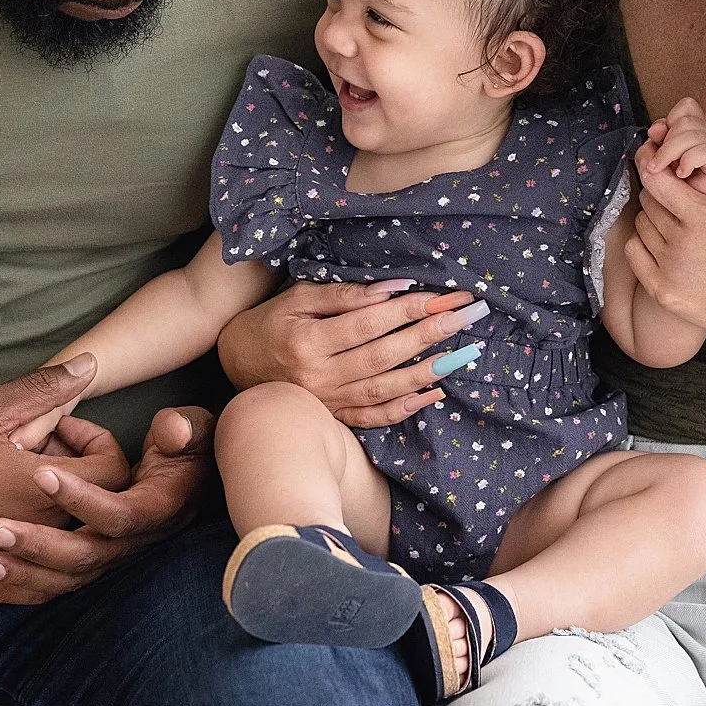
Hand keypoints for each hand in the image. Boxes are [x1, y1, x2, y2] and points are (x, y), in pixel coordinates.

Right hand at [0, 357, 130, 578]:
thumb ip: (44, 388)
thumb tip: (91, 365)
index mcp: (50, 492)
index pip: (115, 471)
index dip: (96, 440)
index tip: (58, 427)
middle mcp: (45, 533)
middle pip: (92, 501)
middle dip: (73, 468)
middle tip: (33, 448)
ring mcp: (22, 559)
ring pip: (64, 528)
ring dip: (50, 496)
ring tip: (9, 473)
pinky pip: (34, 552)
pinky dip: (26, 525)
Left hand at [0, 404, 217, 603]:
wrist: (189, 483)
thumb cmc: (185, 451)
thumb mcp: (189, 433)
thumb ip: (182, 430)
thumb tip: (173, 429)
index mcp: (155, 510)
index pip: (119, 515)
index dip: (82, 497)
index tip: (41, 472)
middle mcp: (131, 544)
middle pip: (83, 556)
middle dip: (36, 543)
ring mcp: (104, 561)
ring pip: (59, 581)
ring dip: (17, 574)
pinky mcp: (80, 570)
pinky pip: (43, 590)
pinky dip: (7, 591)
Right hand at [215, 278, 482, 426]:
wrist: (237, 367)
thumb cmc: (270, 323)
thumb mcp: (297, 298)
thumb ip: (342, 295)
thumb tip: (392, 289)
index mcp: (308, 341)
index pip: (369, 323)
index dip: (408, 310)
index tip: (443, 296)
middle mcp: (320, 376)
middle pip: (384, 355)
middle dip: (431, 335)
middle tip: (468, 317)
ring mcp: (328, 402)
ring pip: (385, 388)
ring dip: (428, 372)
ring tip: (463, 354)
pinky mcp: (335, 417)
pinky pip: (376, 416)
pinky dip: (407, 407)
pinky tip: (436, 393)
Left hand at [626, 84, 705, 342]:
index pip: (655, 178)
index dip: (658, 167)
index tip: (667, 166)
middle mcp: (685, 247)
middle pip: (648, 200)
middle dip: (663, 194)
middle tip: (685, 200)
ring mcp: (672, 273)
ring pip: (642, 225)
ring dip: (657, 219)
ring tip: (685, 224)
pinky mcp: (664, 293)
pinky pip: (636, 252)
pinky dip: (648, 245)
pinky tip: (675, 247)